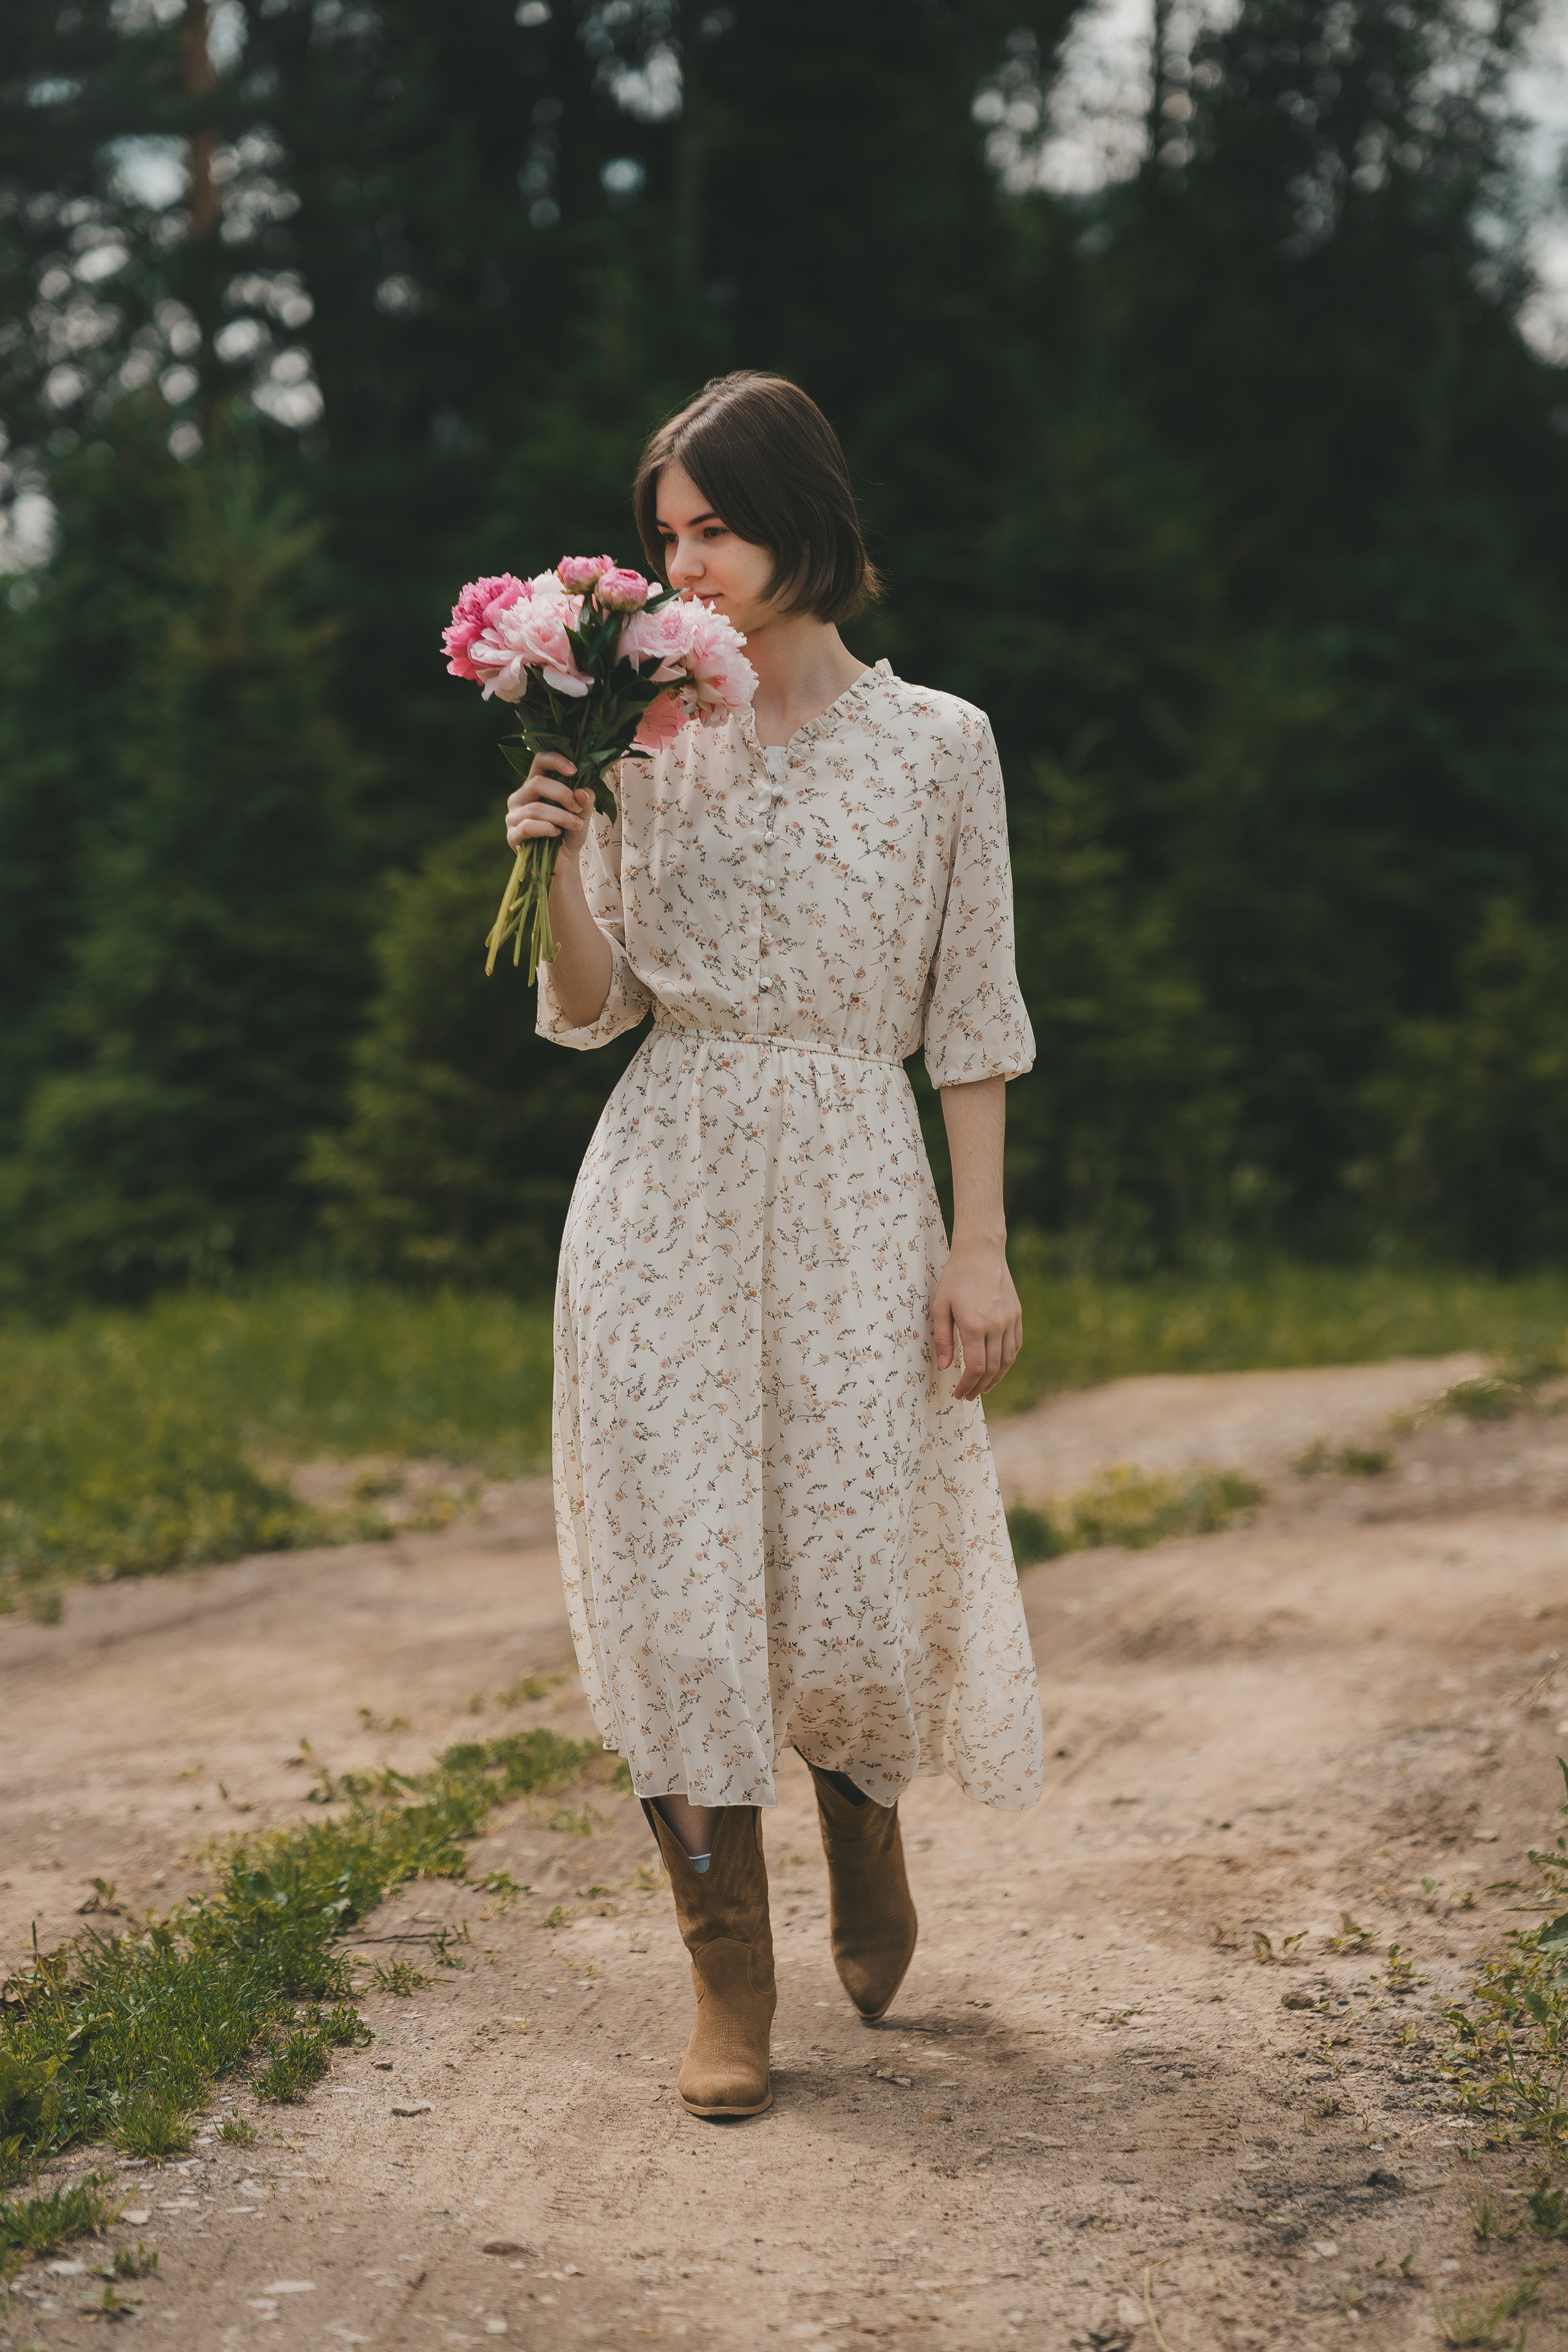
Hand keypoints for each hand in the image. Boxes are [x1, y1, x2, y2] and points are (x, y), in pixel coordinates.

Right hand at [505, 752, 593, 856]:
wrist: (563, 863)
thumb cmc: (569, 834)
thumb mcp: (583, 814)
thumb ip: (586, 800)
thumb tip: (582, 792)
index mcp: (535, 786)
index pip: (539, 761)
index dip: (555, 761)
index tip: (574, 771)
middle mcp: (520, 797)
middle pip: (536, 783)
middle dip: (562, 794)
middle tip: (577, 808)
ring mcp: (513, 816)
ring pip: (535, 808)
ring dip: (560, 817)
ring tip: (575, 826)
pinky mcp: (512, 836)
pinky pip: (528, 827)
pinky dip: (547, 830)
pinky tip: (556, 835)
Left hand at [931, 1240, 1021, 1400]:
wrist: (981, 1253)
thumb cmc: (955, 1278)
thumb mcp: (940, 1307)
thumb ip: (943, 1339)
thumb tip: (945, 1367)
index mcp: (974, 1326)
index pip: (974, 1368)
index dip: (966, 1385)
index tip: (958, 1393)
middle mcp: (996, 1326)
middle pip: (991, 1369)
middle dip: (979, 1387)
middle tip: (968, 1395)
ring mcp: (1010, 1321)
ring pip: (1007, 1360)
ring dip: (995, 1378)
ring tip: (982, 1387)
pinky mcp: (1017, 1315)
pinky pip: (1016, 1345)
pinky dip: (1007, 1361)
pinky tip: (997, 1367)